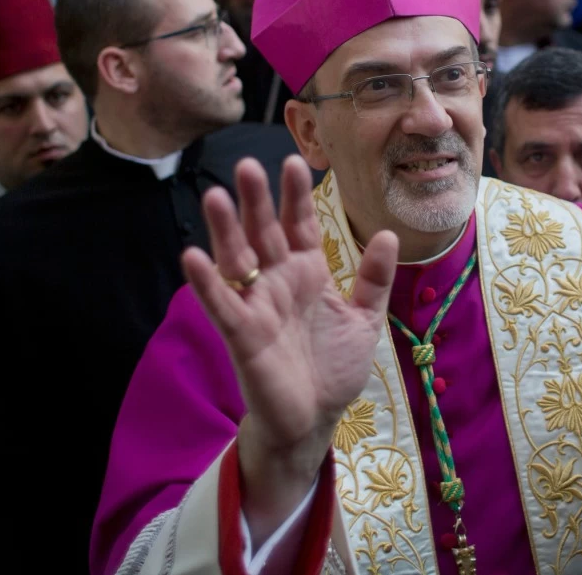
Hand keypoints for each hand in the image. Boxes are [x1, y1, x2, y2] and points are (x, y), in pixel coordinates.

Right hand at [183, 156, 397, 545]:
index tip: (295, 161)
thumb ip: (374, 279)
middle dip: (257, 200)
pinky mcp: (242, 334)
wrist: (314, 418)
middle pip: (264, 233)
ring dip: (226, 229)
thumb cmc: (333, 369)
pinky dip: (207, 282)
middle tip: (249, 163)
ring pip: (237, 259)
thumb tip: (388, 234)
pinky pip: (222, 304)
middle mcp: (277, 282)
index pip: (298, 225)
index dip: (295, 196)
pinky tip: (193, 256)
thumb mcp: (364, 320)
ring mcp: (257, 305)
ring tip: (216, 196)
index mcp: (307, 273)